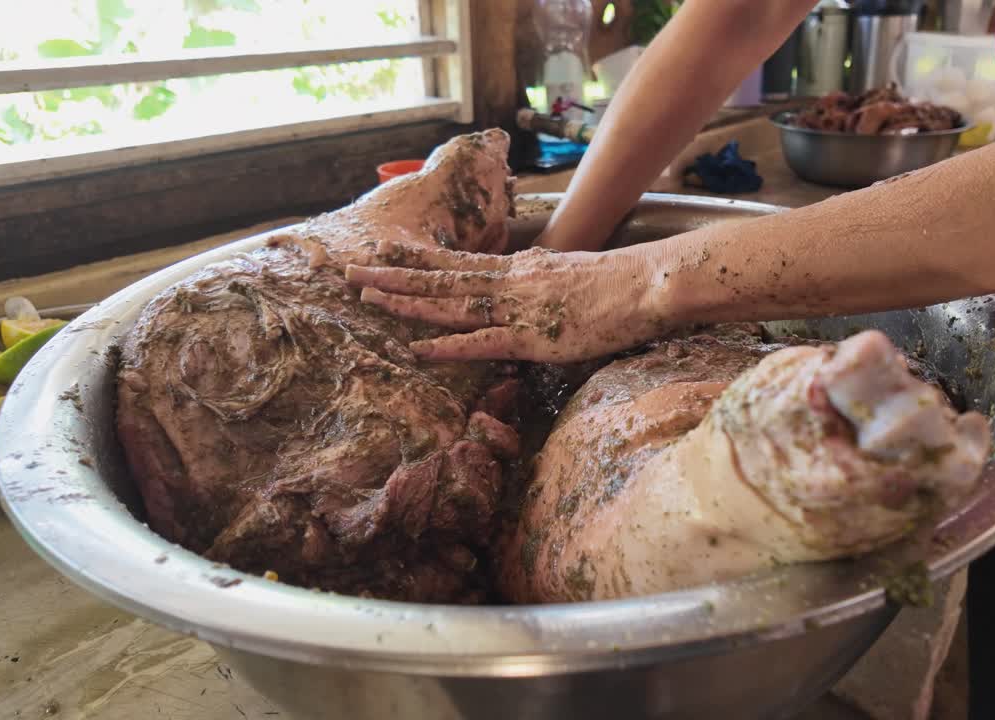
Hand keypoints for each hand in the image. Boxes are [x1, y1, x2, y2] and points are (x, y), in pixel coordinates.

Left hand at [346, 241, 670, 362]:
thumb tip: (527, 266)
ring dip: (407, 303)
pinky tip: (417, 348)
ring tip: (368, 298)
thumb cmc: (615, 282)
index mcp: (517, 268)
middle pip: (440, 279)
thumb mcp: (567, 270)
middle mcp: (508, 282)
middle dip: (393, 276)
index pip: (457, 262)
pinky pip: (481, 342)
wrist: (644, 285)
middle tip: (350, 271)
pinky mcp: (532, 337)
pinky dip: (447, 345)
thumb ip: (540, 273)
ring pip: (450, 304)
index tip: (382, 250)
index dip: (417, 258)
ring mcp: (517, 308)